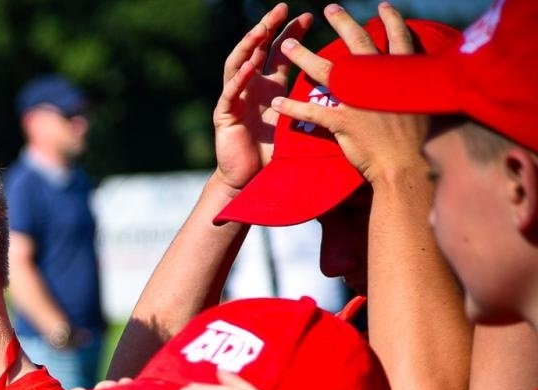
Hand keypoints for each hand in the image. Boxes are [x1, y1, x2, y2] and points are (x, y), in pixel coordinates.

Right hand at [214, 3, 312, 191]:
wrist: (251, 182)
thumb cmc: (276, 155)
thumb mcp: (303, 124)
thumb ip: (319, 105)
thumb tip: (355, 93)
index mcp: (271, 87)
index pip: (280, 52)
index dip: (292, 32)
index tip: (310, 16)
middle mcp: (252, 87)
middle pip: (258, 50)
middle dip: (268, 27)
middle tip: (281, 9)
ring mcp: (236, 99)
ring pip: (238, 64)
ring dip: (249, 46)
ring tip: (260, 30)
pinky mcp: (224, 116)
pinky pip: (230, 93)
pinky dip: (238, 80)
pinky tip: (248, 67)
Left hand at [272, 3, 429, 186]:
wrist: (408, 163)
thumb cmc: (420, 138)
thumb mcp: (425, 103)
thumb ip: (415, 86)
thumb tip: (420, 75)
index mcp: (401, 73)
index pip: (397, 38)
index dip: (391, 20)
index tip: (382, 6)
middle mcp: (378, 80)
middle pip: (357, 43)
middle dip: (342, 22)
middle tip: (329, 8)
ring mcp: (359, 99)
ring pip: (326, 71)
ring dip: (303, 56)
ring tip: (287, 45)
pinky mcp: (342, 121)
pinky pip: (312, 111)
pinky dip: (293, 107)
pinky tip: (278, 102)